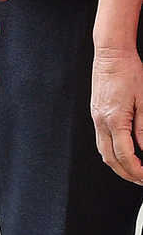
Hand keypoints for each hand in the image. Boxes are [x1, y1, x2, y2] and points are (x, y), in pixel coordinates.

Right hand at [91, 47, 142, 182]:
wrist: (111, 55)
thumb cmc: (129, 72)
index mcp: (114, 120)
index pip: (125, 155)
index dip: (137, 171)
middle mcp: (101, 122)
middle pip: (110, 159)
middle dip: (127, 174)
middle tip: (142, 179)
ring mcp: (96, 119)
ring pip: (103, 153)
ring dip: (118, 166)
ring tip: (134, 170)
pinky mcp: (96, 115)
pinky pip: (101, 141)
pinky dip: (112, 153)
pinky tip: (123, 153)